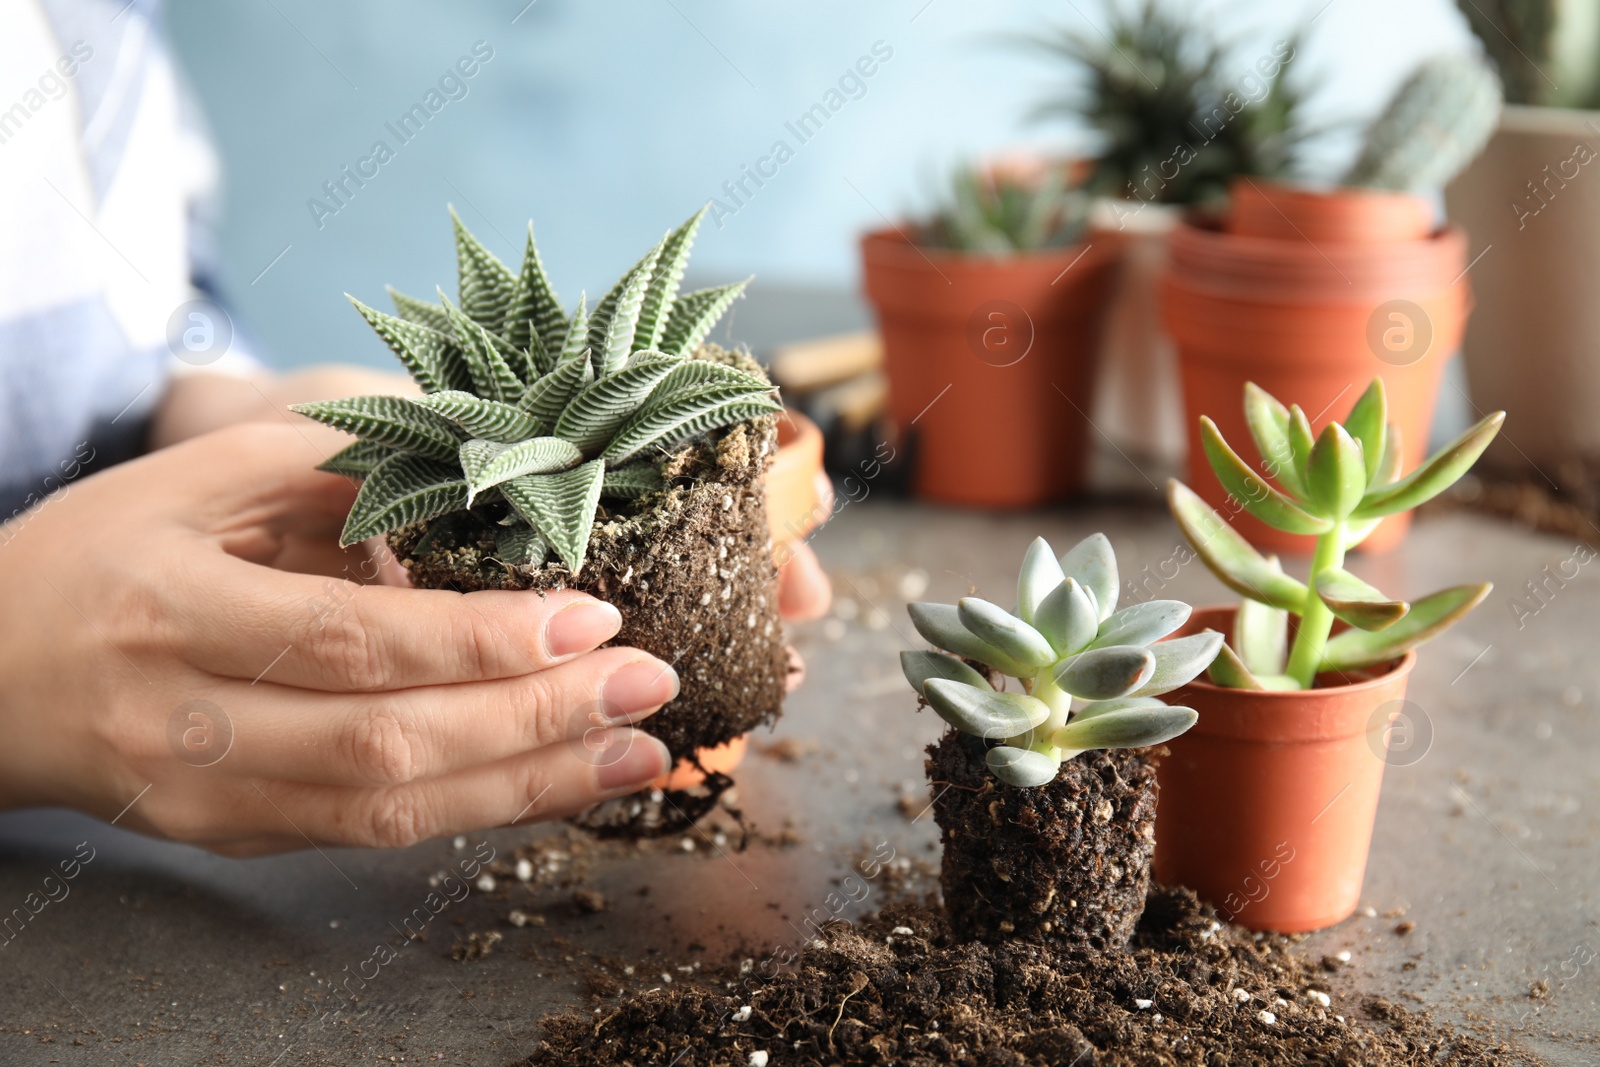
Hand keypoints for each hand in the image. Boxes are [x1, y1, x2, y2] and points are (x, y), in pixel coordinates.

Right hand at [0, 423, 679, 854]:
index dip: (480, 639)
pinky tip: (557, 780)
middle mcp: (186, 724)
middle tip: (650, 686)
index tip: (591, 616)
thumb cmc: (103, 554)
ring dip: (530, 784)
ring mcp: (208, 799)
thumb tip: (486, 464)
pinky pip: (373, 832)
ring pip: (389, 809)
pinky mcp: (234, 837)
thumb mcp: (197, 478)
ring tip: (639, 754)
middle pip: (385, 740)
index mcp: (170, 611)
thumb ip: (335, 466)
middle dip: (536, 719)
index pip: (350, 640)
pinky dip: (477, 808)